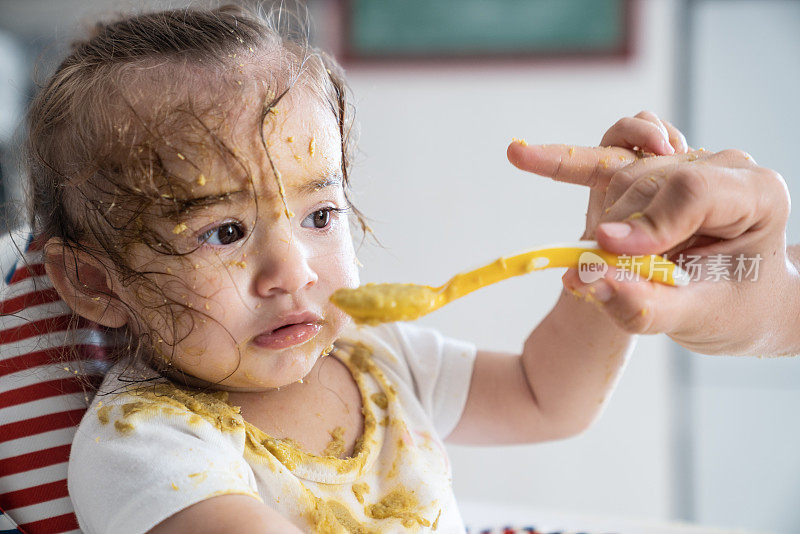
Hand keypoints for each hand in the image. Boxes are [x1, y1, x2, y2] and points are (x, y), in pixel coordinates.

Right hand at [507, 115, 799, 355]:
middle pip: (649, 181)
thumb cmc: (732, 309)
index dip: (646, 221)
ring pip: (622, 173)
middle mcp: (721, 166)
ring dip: (606, 220)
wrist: (740, 302)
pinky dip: (563, 161)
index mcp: (755, 194)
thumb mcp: (698, 319)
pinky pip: (604, 154)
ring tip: (610, 256)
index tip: (608, 252)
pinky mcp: (648, 169)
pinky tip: (522, 156)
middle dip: (621, 232)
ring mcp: (683, 161)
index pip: (692, 188)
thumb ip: (645, 305)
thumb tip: (585, 279)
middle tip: (608, 276)